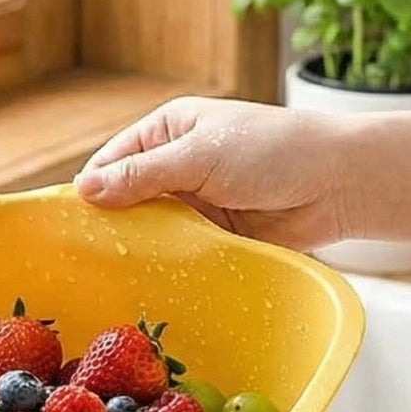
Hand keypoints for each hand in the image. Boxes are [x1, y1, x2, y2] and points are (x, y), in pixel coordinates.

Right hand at [72, 96, 350, 251]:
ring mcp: (197, 202)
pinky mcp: (216, 235)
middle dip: (113, 225)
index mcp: (169, 130)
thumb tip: (84, 189)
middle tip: (89, 258)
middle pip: (128, 199)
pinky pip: (181, 251)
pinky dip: (169, 264)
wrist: (339, 183)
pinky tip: (152, 281)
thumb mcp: (200, 156)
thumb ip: (142, 176)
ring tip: (116, 274)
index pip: (113, 161)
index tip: (71, 224)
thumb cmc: (275, 151)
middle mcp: (178, 164)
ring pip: (153, 229)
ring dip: (142, 248)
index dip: (92, 190)